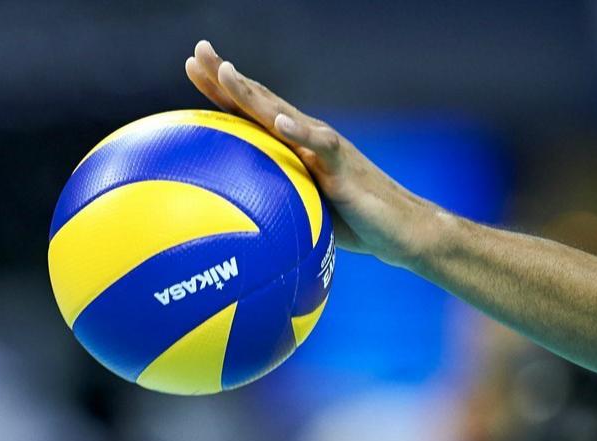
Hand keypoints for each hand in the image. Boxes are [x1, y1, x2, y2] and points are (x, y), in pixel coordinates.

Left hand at [185, 40, 445, 267]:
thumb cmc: (356, 224)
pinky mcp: (344, 165)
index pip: (250, 113)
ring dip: (254, 94)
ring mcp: (326, 147)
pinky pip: (321, 144)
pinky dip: (299, 131)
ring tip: (227, 73)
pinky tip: (279, 120)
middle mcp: (306, 137)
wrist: (404, 232)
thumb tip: (236, 224)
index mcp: (292, 146)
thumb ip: (278, 207)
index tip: (192, 68)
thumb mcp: (307, 214)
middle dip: (227, 76)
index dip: (221, 90)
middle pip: (260, 101)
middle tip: (199, 52)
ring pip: (284, 113)